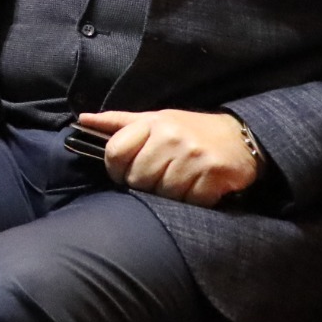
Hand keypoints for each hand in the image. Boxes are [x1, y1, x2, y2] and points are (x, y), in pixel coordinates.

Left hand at [78, 109, 259, 205]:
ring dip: (169, 195)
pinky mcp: (215, 174)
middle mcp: (172, 137)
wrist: (239, 136)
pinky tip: (197, 190)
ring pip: (163, 192)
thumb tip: (82, 120)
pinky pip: (191, 201)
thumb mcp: (154, 120)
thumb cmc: (189, 130)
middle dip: (145, 185)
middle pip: (138, 178)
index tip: (124, 173)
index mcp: (152, 122)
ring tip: (179, 183)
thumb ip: (118, 122)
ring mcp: (194, 155)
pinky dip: (192, 201)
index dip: (115, 169)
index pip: (115, 151)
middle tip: (158, 179)